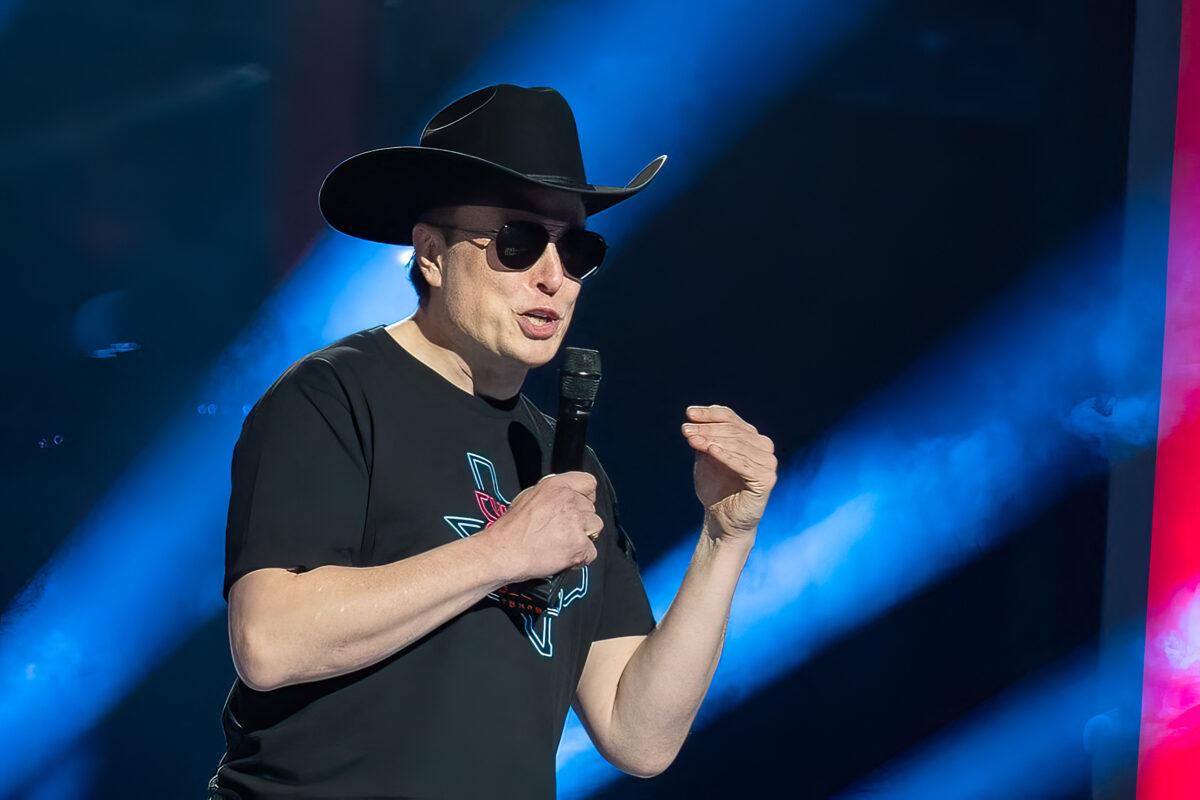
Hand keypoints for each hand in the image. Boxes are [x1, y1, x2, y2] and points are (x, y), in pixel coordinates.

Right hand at [480, 471, 602, 581]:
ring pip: (595, 528)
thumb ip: (551, 493)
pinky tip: (563, 557)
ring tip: (563, 544)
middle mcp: (569, 500)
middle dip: (581, 521)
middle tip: (562, 531)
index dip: (585, 496)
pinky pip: (591, 552)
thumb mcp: (528, 496)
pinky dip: (581, 558)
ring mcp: (576, 522)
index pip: (589, 482)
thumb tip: (564, 495)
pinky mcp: (579, 545)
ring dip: (584, 537)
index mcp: (557, 485)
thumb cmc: (511, 528)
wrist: (503, 552)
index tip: (578, 506)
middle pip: (592, 509)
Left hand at [681, 404, 776, 543]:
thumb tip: (691, 418)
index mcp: (751, 437)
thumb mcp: (706, 458)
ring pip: (738, 445)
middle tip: (685, 430)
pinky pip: (745, 465)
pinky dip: (727, 456)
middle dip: (707, 429)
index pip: (730, 418)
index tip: (689, 413)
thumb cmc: (715, 488)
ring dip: (712, 440)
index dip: (709, 414)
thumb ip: (703, 439)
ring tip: (692, 439)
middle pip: (733, 430)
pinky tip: (711, 450)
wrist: (722, 520)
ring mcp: (768, 463)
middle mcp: (763, 446)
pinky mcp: (766, 479)